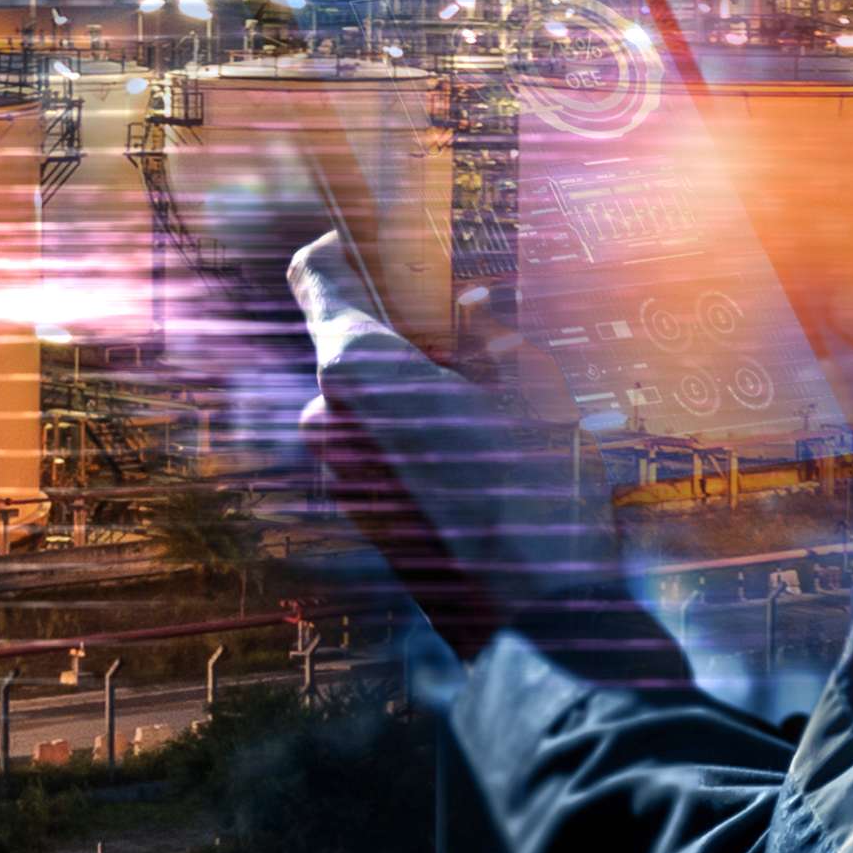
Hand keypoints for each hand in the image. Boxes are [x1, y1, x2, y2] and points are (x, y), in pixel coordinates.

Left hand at [289, 231, 630, 659]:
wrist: (534, 614)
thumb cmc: (534, 488)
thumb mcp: (535, 387)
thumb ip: (494, 337)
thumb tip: (477, 307)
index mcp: (361, 369)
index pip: (317, 283)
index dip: (335, 253)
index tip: (355, 238)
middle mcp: (331, 419)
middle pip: (349, 350)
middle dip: (399, 337)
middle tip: (461, 329)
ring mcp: (338, 476)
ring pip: (363, 409)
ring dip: (406, 396)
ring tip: (481, 397)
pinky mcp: (359, 519)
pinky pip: (373, 455)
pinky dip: (408, 442)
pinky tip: (475, 453)